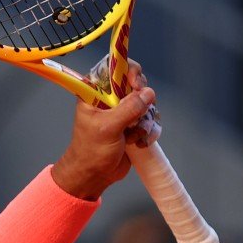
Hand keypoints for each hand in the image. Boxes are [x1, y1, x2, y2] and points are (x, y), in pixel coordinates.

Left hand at [51, 59, 156, 200]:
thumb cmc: (91, 151)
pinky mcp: (134, 124)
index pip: (113, 67)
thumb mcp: (108, 128)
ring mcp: (123, 111)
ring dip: (146, 120)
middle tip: (138, 114)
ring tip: (133, 136)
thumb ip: (128, 109)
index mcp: (95, 92)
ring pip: (147, 102)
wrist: (94, 175)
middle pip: (136, 83)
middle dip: (142, 99)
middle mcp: (110, 98)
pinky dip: (149, 131)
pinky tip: (139, 144)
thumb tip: (148, 93)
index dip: (128, 71)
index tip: (136, 84)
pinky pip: (151, 119)